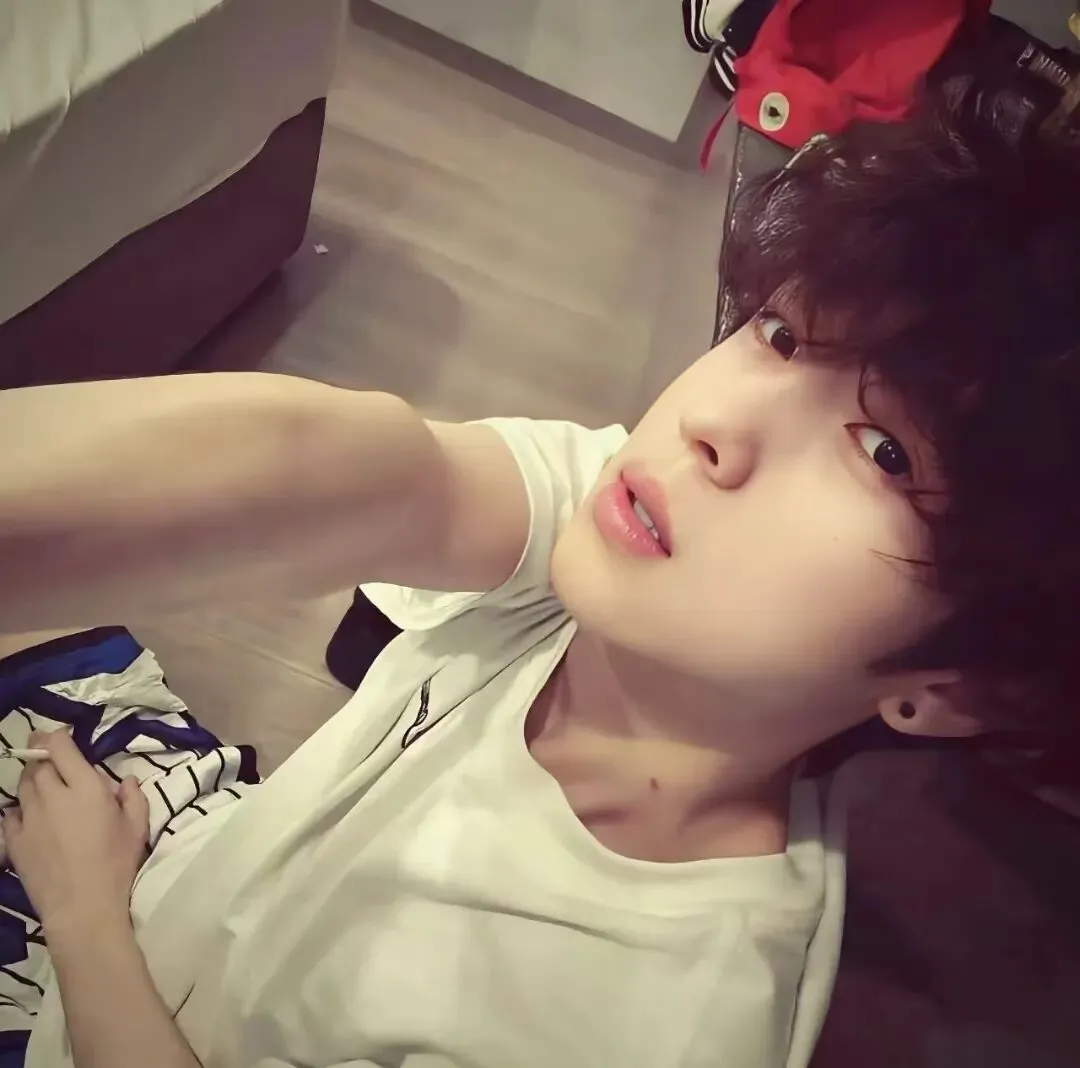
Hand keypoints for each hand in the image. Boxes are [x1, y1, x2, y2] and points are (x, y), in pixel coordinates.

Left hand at [3, 731, 148, 932]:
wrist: (82, 905)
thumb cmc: (116, 863)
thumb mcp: (137, 827)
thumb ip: (133, 797)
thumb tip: (124, 781)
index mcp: (85, 787)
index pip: (59, 747)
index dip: (55, 738)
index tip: (57, 739)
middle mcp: (53, 795)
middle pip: (38, 765)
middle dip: (42, 758)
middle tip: (50, 761)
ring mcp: (29, 818)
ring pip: (23, 786)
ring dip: (32, 780)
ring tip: (42, 787)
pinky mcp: (15, 840)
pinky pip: (10, 813)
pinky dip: (19, 808)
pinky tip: (29, 815)